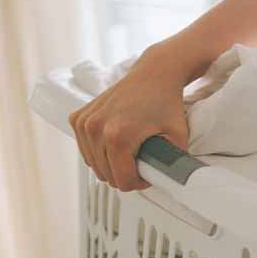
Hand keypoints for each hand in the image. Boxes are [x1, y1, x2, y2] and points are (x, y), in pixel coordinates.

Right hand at [69, 43, 191, 190]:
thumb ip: (175, 164)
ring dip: (111, 164)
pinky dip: (98, 151)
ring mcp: (83, 122)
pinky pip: (85, 148)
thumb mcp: (179, 137)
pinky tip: (115, 142)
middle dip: (125, 174)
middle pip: (106, 174)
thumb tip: (173, 183)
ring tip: (131, 153)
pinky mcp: (78, 117)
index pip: (121, 180)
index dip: (139, 182)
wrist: (154, 74)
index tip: (149, 172)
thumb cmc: (167, 103)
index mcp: (117, 136)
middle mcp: (95, 129)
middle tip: (143, 162)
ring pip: (93, 164)